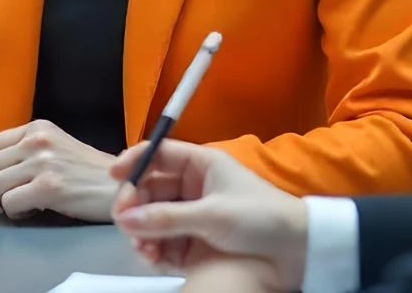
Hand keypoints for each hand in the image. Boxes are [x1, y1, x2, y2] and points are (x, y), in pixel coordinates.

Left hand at [0, 119, 119, 220]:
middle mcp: (36, 140)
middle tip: (11, 197)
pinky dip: (17, 212)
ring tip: (27, 202)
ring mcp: (42, 163)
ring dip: (4, 201)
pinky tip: (36, 209)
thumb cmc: (89, 173)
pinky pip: (9, 204)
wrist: (124, 186)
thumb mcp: (56, 147)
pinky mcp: (48, 186)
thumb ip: (24, 151)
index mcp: (37, 128)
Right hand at [109, 140, 308, 290]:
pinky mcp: (196, 239)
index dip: (133, 161)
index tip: (113, 177)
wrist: (298, 250)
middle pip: (150, 188)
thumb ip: (167, 218)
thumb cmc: (261, 219)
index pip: (158, 154)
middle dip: (134, 206)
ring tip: (143, 250)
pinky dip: (155, 248)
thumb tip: (126, 219)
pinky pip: (165, 239)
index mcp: (201, 164)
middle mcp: (194, 185)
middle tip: (124, 224)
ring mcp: (194, 213)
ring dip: (142, 231)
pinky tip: (153, 258)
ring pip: (154, 216)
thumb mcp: (213, 215)